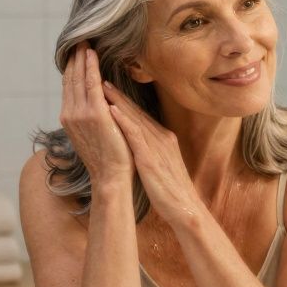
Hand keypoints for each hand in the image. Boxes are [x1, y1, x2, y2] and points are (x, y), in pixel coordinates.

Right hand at [59, 42, 132, 184]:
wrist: (110, 176)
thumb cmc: (107, 158)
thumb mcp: (92, 134)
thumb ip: (89, 116)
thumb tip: (95, 101)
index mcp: (69, 118)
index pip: (68, 86)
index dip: (71, 67)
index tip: (75, 51)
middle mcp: (70, 113)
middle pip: (70, 78)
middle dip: (74, 57)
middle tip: (78, 38)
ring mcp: (80, 113)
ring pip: (79, 78)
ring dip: (81, 57)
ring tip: (84, 41)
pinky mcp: (95, 113)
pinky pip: (92, 83)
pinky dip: (91, 67)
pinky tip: (92, 54)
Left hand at [102, 83, 202, 225]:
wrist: (186, 208)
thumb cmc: (173, 191)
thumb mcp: (163, 164)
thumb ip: (153, 151)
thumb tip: (141, 145)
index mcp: (164, 139)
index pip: (141, 116)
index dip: (125, 101)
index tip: (110, 89)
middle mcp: (162, 138)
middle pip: (137, 112)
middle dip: (119, 95)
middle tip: (101, 78)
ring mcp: (157, 147)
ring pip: (135, 119)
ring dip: (118, 101)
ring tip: (103, 86)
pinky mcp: (150, 159)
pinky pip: (135, 136)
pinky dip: (123, 121)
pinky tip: (111, 110)